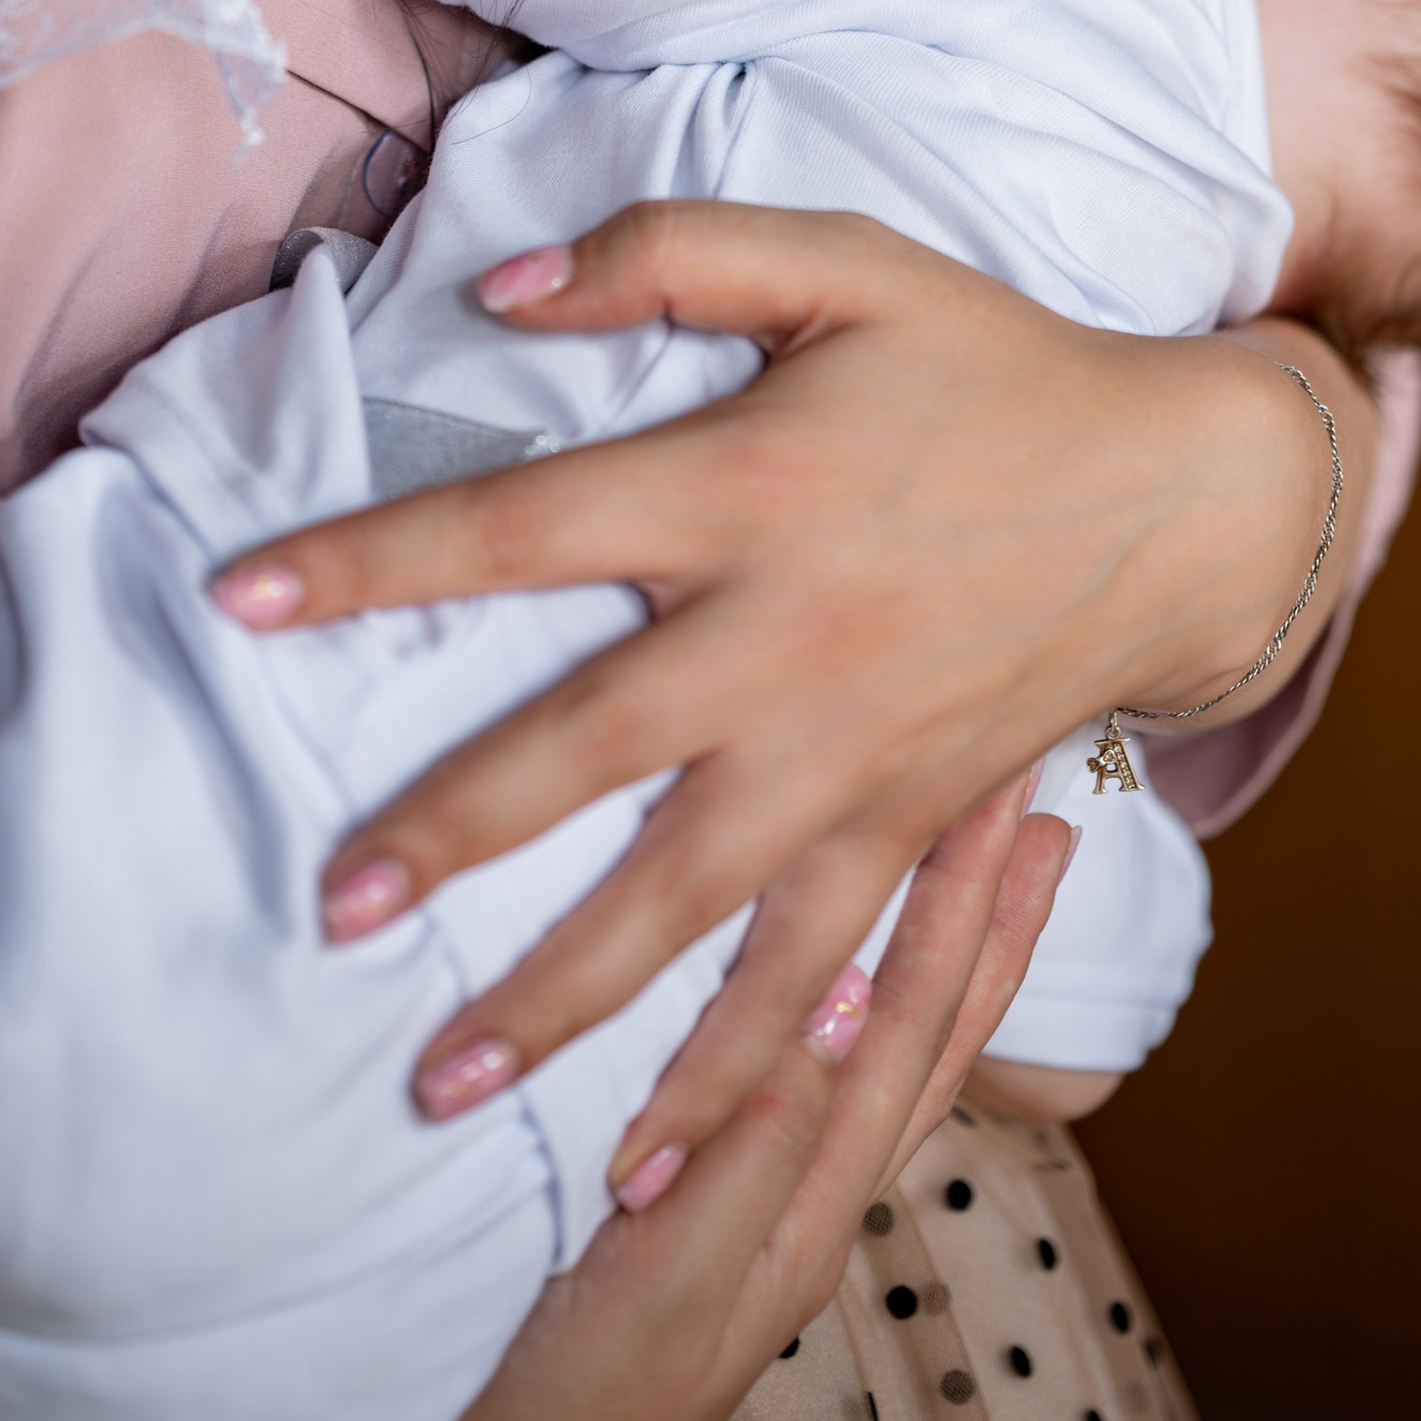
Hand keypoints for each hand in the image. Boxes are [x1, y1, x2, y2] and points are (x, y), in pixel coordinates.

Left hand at [213, 204, 1368, 1179]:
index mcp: (749, 487)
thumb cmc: (991, 364)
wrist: (1182, 502)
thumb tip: (497, 285)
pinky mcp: (903, 836)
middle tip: (329, 908)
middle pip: (589, 748)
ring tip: (433, 1091)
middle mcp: (788, 639)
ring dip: (557, 1003)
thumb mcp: (846, 261)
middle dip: (450, 831)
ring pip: (683, 906)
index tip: (237, 599)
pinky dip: (728, 1082)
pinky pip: (807, 982)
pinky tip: (639, 1167)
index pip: (524, 526)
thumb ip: (673, 254)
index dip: (376, 559)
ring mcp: (851, 760)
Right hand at [440, 780, 1073, 1420]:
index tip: (1010, 803)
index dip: (962, 912)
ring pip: (892, 1052)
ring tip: (1008, 861)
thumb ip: (751, 1149)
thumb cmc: (578, 1407)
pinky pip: (828, 1080)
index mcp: (809, 1199)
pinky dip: (867, 999)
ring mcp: (776, 1204)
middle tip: (1035, 792)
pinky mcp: (720, 1207)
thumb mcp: (668, 1280)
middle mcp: (813, 1194)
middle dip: (983, 909)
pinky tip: (861, 959)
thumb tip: (834, 998)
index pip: (909, 1030)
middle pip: (924, 1031)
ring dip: (949, 948)